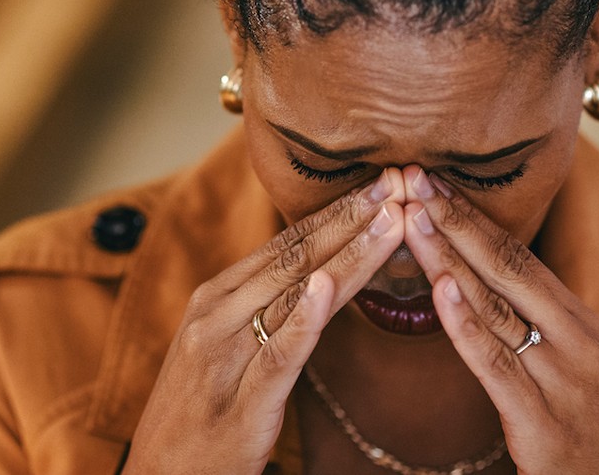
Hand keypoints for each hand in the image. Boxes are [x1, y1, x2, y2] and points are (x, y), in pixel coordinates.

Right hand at [125, 169, 405, 473]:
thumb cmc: (199, 417)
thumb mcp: (222, 349)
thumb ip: (262, 309)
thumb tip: (315, 271)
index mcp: (215, 298)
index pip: (286, 244)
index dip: (337, 212)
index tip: (381, 183)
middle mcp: (215, 316)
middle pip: (295, 257)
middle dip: (351, 218)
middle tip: (399, 182)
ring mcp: (224, 357)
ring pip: (295, 294)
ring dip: (347, 254)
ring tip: (390, 219)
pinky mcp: (240, 404)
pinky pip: (278, 354)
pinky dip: (305, 318)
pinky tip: (329, 286)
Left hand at [400, 166, 598, 474]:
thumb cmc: (584, 433)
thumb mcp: (570, 366)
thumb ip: (533, 323)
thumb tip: (480, 278)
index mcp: (579, 320)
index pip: (518, 255)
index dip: (472, 215)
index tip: (432, 179)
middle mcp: (575, 338)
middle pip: (507, 266)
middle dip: (455, 218)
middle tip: (413, 176)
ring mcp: (561, 377)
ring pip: (495, 305)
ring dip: (448, 256)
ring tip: (411, 217)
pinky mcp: (542, 420)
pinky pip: (496, 364)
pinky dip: (467, 324)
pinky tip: (442, 290)